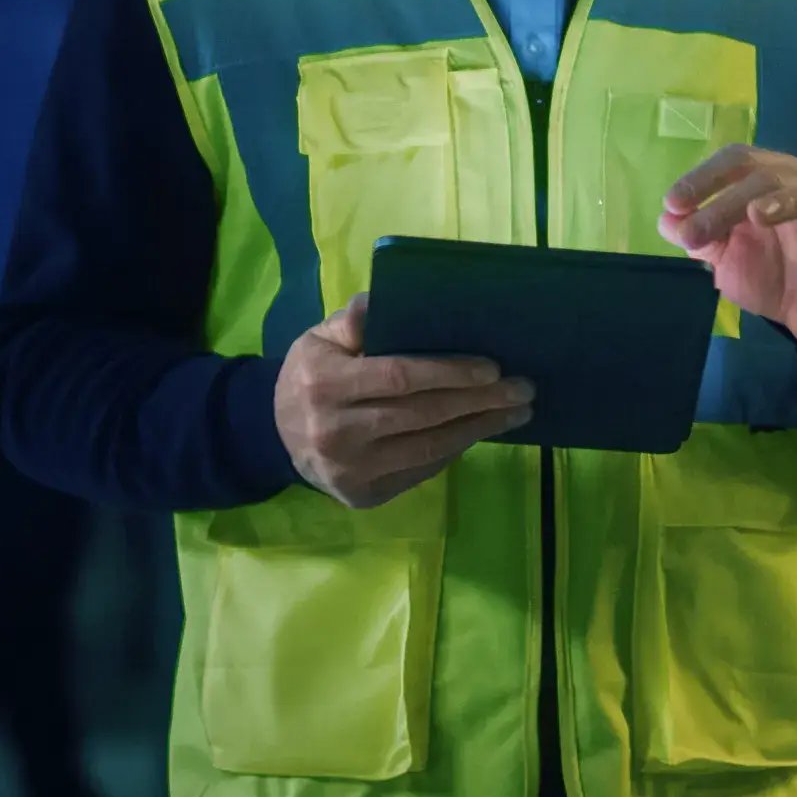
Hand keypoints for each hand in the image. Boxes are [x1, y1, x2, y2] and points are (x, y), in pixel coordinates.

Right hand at [273, 294, 533, 508]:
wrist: (273, 436)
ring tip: (516, 412)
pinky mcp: (363, 496)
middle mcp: (336, 433)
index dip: (449, 373)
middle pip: (422, 415)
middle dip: (480, 402)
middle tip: (523, 389)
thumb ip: (353, 320)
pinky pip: (420, 471)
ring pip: (428, 449)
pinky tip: (481, 431)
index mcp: (325, 385)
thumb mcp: (318, 338)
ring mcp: (350, 471)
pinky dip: (455, 450)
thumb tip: (384, 300)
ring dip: (479, 429)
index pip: (399, 378)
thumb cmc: (308, 376)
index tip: (492, 368)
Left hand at [658, 145, 796, 349]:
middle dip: (726, 201)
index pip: (739, 162)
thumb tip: (666, 219)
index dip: (704, 177)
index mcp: (770, 185)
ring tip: (756, 215)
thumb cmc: (769, 275)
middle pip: (769, 176)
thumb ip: (700, 238)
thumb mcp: (726, 259)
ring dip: (786, 200)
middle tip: (693, 233)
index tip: (672, 203)